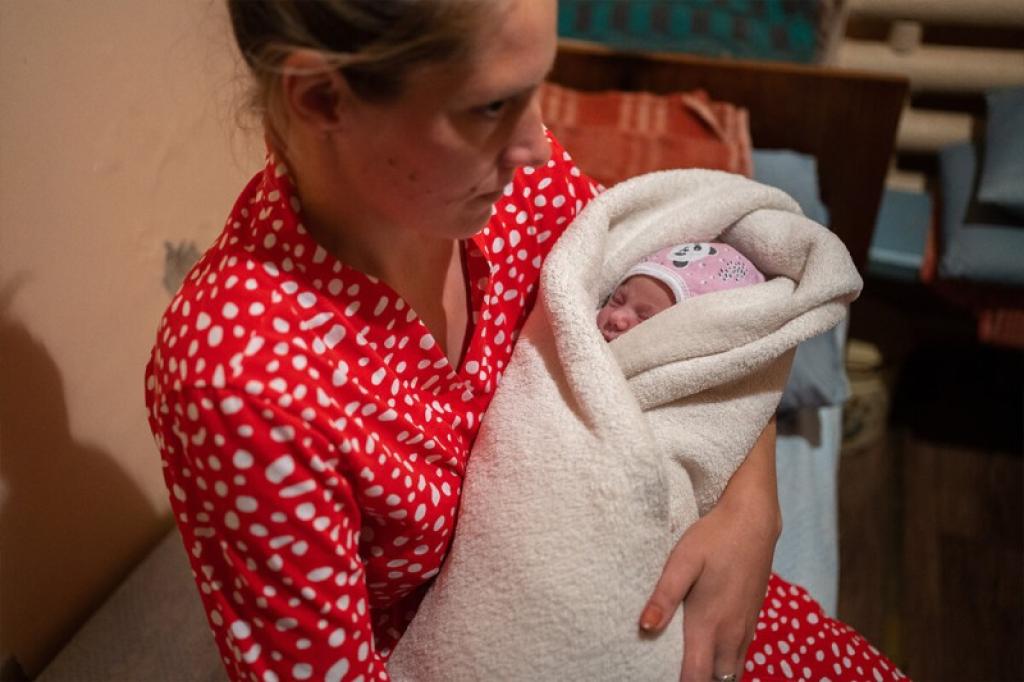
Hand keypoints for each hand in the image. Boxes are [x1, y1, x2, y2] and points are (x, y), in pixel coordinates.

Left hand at [639, 419, 781, 681]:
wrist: (754, 520)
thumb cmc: (714, 538)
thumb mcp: (683, 561)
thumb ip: (664, 596)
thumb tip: (645, 628)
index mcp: (709, 623)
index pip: (696, 676)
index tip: (658, 677)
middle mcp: (731, 633)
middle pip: (716, 681)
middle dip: (697, 681)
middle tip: (673, 672)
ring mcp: (745, 628)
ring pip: (732, 671)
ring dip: (713, 675)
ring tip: (691, 669)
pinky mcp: (752, 619)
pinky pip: (741, 656)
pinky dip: (726, 665)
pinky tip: (712, 655)